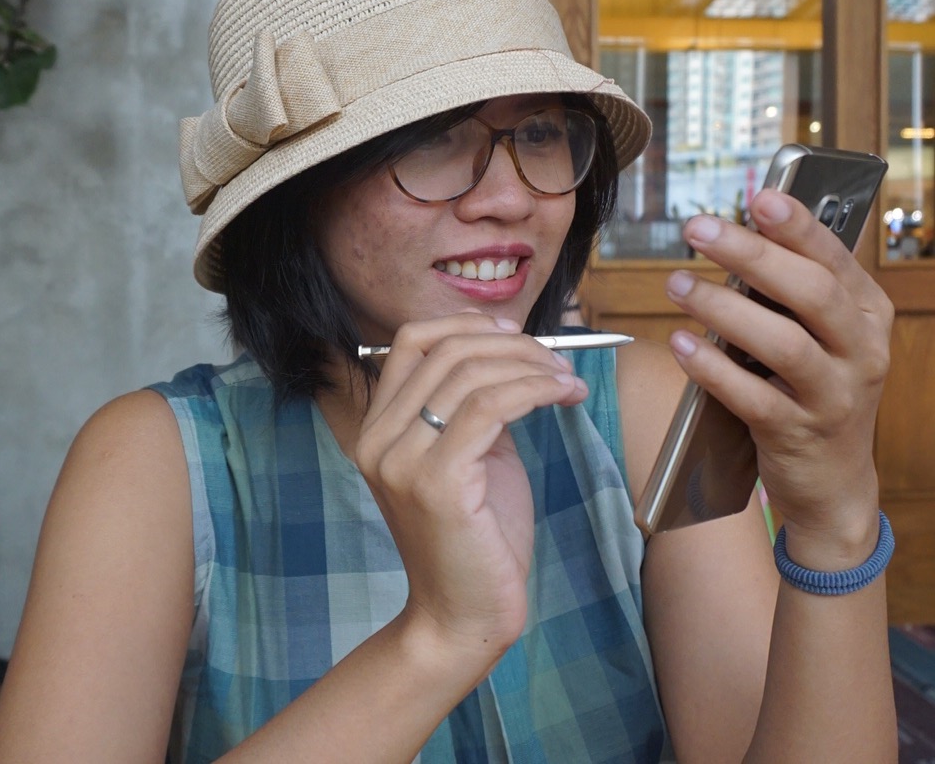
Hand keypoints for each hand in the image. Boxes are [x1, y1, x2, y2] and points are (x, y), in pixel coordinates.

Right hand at [354, 312, 585, 664]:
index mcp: (377, 428)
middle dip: (511, 344)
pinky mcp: (437, 482)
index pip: (410, 342)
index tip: (512, 331)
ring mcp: (402, 460)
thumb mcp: (469, 457)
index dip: (463, 324)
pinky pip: (490, 408)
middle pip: (445, 351)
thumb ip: (472, 407)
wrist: (462, 618)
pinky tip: (563, 396)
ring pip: (470, 374)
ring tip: (565, 381)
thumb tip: (510, 353)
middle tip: (554, 359)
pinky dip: (534, 390)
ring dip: (531, 366)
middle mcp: (378, 439)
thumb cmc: (474, 539)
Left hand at [664, 190, 893, 565]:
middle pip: (808, 292)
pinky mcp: (798, 433)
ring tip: (676, 284)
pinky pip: (752, 395)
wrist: (833, 480)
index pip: (833, 258)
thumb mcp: (821, 334)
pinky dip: (712, 368)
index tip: (758, 197)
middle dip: (750, 254)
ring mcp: (834, 395)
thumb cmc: (813, 387)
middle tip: (697, 229)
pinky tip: (680, 343)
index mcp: (866, 314)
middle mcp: (860, 350)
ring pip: (782, 342)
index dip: (796, 226)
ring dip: (723, 308)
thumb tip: (741, 230)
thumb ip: (792, 289)